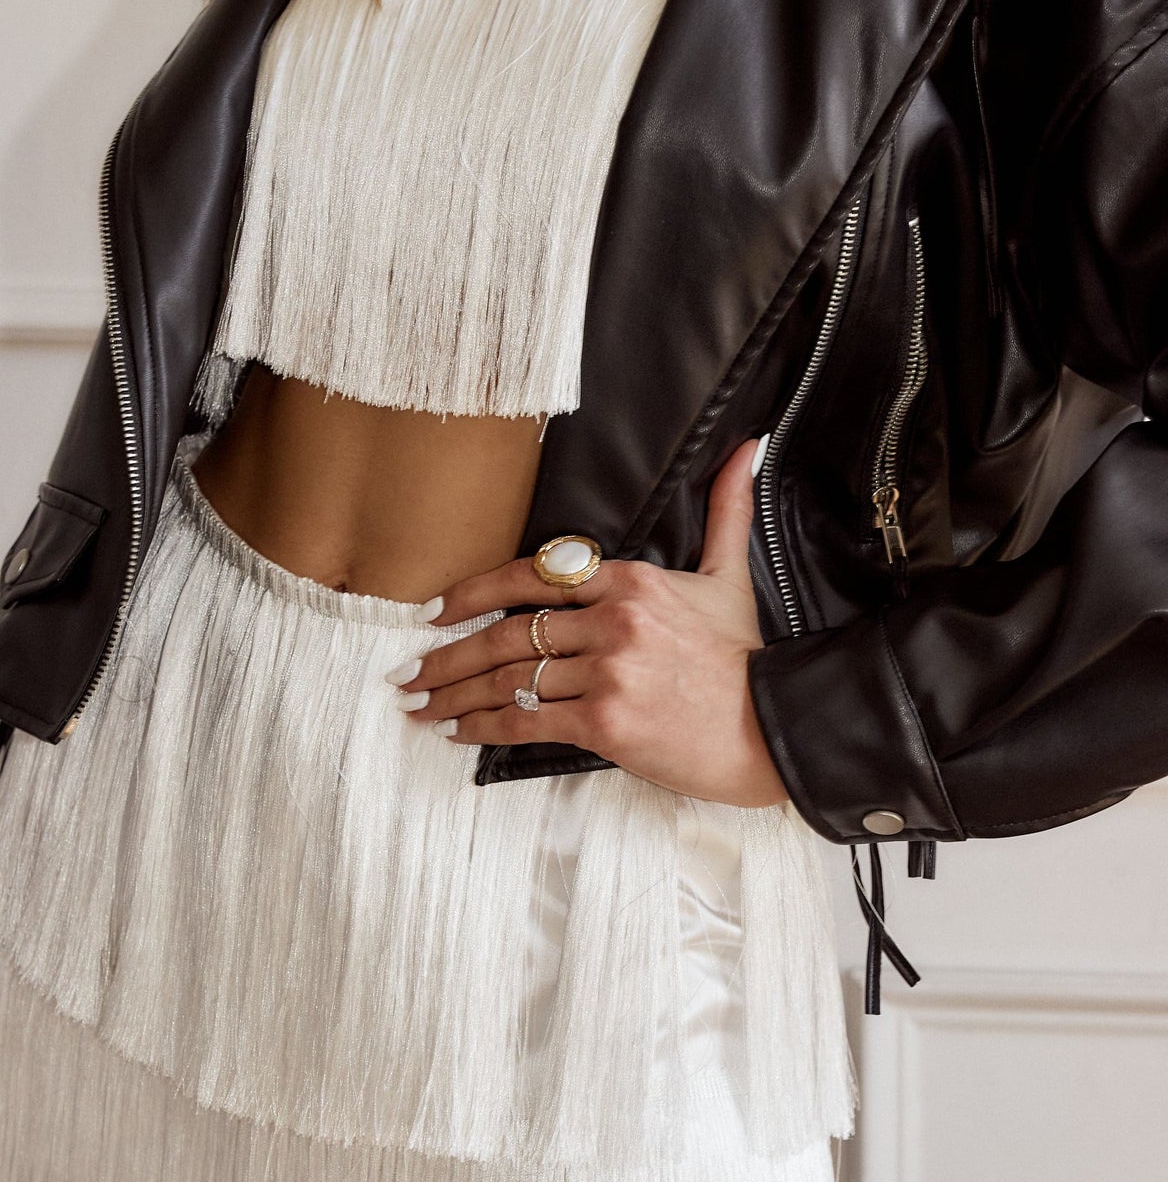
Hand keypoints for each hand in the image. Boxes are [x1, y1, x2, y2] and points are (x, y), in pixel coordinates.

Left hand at [397, 438, 786, 805]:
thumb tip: (744, 449)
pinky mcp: (605, 721)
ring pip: (510, 679)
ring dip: (455, 694)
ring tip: (419, 705)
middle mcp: (614, 621)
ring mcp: (608, 672)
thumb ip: (725, 511)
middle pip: (509, 634)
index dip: (474, 592)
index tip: (437, 611)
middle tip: (408, 672)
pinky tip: (456, 732)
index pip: (532, 576)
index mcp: (632, 580)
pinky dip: (483, 727)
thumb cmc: (747, 659)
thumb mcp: (732, 576)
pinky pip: (526, 720)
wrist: (773, 729)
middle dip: (448, 655)